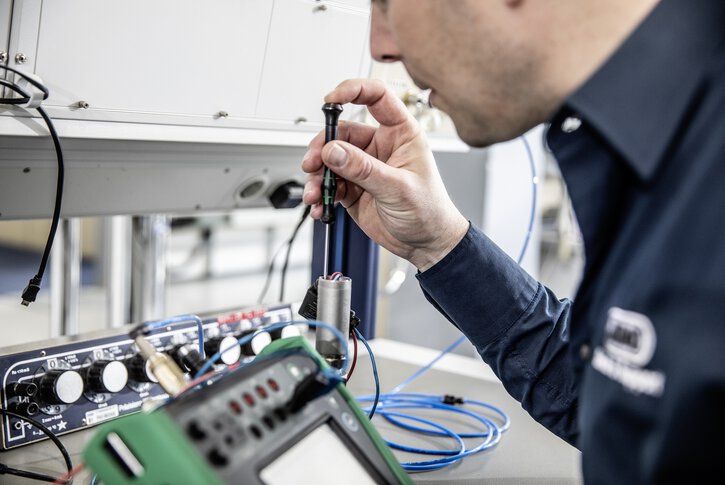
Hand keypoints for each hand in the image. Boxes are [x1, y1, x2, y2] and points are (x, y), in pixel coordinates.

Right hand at [302, 79, 468, 271]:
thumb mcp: (398, 188)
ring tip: (314, 192)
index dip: (353, 91)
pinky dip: (320, 193)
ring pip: (330, 159)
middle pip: (342, 133)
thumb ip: (364, 169)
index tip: (331, 99)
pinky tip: (320, 205)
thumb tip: (334, 150)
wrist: (426, 244)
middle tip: (313, 164)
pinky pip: (328, 184)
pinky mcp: (352, 188)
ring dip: (317, 175)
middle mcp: (380, 146)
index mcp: (401, 134)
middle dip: (322, 148)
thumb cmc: (429, 211)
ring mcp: (364, 167)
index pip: (376, 98)